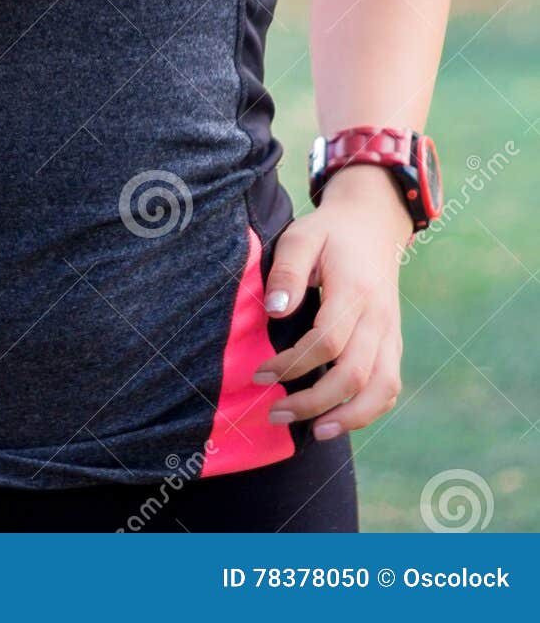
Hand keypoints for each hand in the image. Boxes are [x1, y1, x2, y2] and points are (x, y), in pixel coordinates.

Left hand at [251, 164, 413, 439]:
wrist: (373, 224)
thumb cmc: (329, 233)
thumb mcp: (302, 236)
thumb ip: (287, 272)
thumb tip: (274, 311)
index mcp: (354, 291)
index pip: (326, 343)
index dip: (292, 365)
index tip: (260, 374)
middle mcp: (379, 318)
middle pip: (353, 375)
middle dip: (313, 402)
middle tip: (274, 412)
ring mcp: (391, 332)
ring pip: (382, 389)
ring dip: (348, 417)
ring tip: (313, 432)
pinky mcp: (394, 342)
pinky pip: (390, 386)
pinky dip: (369, 410)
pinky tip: (339, 419)